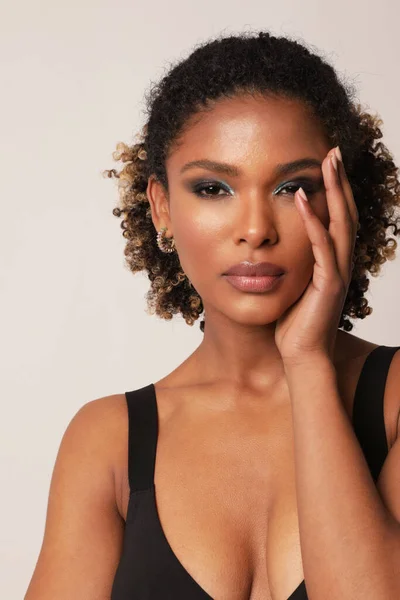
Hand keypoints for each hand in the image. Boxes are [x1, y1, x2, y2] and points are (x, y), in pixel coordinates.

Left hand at [275, 146, 358, 365]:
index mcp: (332, 260)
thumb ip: (293, 261)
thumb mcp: (293, 283)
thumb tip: (276, 243)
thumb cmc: (294, 322)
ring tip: (327, 162)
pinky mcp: (330, 284)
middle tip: (334, 150)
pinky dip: (313, 221)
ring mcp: (338, 271)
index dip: (336, 189)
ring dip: (334, 190)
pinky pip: (322, 246)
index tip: (327, 162)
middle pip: (347, 212)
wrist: (302, 354)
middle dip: (341, 180)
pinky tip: (301, 198)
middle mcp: (341, 261)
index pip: (338, 217)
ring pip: (342, 222)